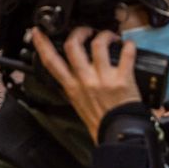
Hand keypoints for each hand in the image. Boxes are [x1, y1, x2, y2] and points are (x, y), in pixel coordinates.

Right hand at [29, 26, 140, 142]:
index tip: (39, 32)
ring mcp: (103, 79)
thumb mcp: (78, 106)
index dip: (42, 44)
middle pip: (72, 45)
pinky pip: (126, 55)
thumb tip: (72, 79)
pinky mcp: (122, 80)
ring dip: (105, 35)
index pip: (51, 62)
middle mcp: (85, 81)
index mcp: (72, 88)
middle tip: (85, 31)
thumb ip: (74, 90)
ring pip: (98, 45)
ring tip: (110, 36)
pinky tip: (129, 45)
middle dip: (79, 32)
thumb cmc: (101, 125)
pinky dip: (129, 46)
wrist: (118, 137)